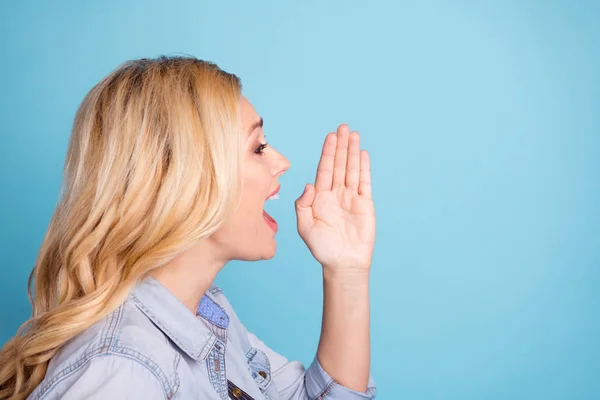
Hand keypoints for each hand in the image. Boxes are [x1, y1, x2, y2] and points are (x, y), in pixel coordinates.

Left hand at [295, 124, 374, 271]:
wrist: (343, 263)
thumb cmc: (322, 248)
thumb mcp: (305, 227)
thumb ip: (303, 205)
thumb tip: (309, 184)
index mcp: (320, 197)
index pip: (324, 170)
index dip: (327, 153)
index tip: (330, 136)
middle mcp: (335, 194)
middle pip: (338, 165)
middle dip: (340, 146)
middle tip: (343, 127)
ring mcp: (351, 198)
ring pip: (351, 170)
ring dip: (352, 152)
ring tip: (354, 134)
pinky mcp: (365, 204)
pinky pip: (364, 182)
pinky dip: (363, 168)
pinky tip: (362, 154)